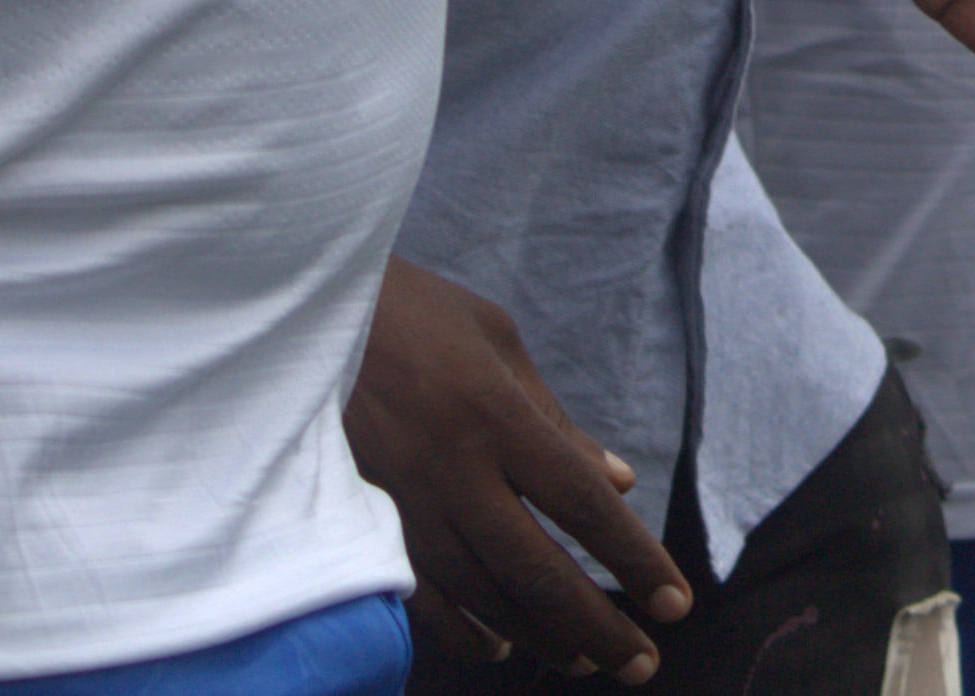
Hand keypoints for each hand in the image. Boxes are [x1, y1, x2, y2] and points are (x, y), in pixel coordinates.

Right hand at [344, 259, 688, 684]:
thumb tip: (617, 485)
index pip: (581, 505)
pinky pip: (417, 599)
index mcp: (495, 416)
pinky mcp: (358, 523)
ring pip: (480, 596)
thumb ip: (557, 422)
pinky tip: (499, 648)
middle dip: (596, 626)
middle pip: (536, 570)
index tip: (676, 602)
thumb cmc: (414, 314)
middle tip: (642, 665)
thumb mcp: (497, 342)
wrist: (298, 314)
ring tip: (585, 659)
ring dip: (538, 636)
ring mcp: (399, 504)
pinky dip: (462, 632)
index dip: (634, 560)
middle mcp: (450, 470)